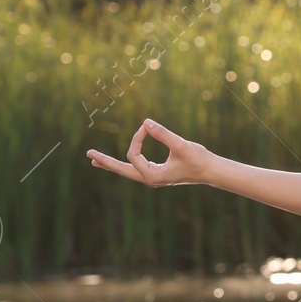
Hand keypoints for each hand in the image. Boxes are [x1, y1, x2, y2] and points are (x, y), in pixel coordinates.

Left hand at [87, 119, 212, 186]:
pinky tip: (118, 163)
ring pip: (127, 170)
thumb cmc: (198, 159)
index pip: (134, 154)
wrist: (211, 171)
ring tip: (95, 161)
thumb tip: (145, 122)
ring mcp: (152, 177)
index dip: (137, 138)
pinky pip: (135, 168)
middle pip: (121, 170)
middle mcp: (149, 179)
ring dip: (111, 164)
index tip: (147, 126)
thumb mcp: (180, 145)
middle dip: (105, 161)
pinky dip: (124, 164)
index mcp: (152, 176)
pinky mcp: (157, 174)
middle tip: (88, 155)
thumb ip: (162, 134)